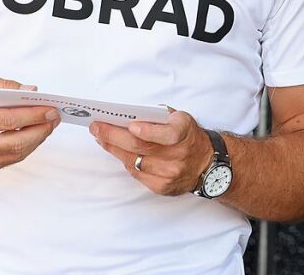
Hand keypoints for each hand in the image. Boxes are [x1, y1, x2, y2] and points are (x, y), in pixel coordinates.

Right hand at [0, 73, 59, 176]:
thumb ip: (4, 85)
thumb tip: (30, 90)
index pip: (12, 120)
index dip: (35, 115)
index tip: (51, 109)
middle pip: (18, 142)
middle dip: (41, 130)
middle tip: (53, 119)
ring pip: (15, 155)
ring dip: (35, 141)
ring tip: (45, 127)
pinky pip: (6, 161)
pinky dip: (21, 149)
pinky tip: (28, 137)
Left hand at [90, 109, 214, 195]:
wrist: (206, 163)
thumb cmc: (188, 136)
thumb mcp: (180, 119)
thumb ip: (158, 117)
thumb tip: (128, 115)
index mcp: (184, 134)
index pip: (167, 135)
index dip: (148, 131)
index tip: (130, 125)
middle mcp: (179, 155)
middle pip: (141, 148)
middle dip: (114, 136)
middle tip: (96, 127)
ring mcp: (170, 173)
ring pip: (134, 161)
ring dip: (113, 148)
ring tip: (100, 137)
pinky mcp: (163, 187)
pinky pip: (137, 174)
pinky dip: (125, 161)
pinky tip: (117, 152)